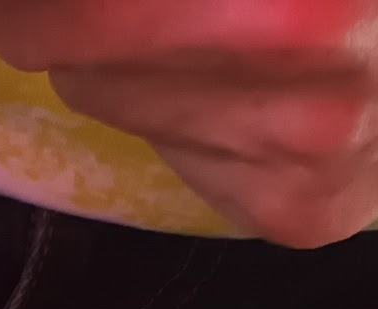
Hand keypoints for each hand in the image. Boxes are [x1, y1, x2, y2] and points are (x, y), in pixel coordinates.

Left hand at [0, 0, 377, 241]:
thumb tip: (96, 1)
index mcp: (298, 5)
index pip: (72, 13)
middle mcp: (295, 87)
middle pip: (70, 46)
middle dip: (75, 1)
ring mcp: (299, 167)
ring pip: (113, 102)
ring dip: (129, 43)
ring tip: (212, 1)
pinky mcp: (307, 218)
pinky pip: (178, 154)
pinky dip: (189, 101)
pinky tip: (261, 58)